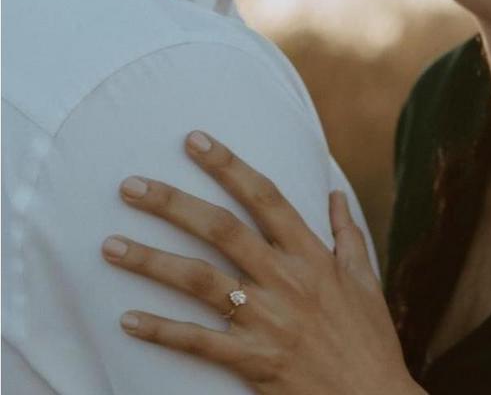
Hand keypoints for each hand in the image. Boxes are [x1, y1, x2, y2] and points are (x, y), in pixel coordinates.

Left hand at [101, 131, 423, 394]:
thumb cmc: (369, 337)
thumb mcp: (364, 277)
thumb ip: (347, 233)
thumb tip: (336, 194)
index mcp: (310, 254)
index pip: (264, 196)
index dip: (228, 166)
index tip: (195, 141)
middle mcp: (284, 278)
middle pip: (221, 229)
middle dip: (173, 204)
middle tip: (131, 186)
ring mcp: (265, 319)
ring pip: (199, 281)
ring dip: (151, 261)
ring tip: (110, 245)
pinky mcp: (251, 360)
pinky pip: (198, 343)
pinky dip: (162, 331)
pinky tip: (127, 319)